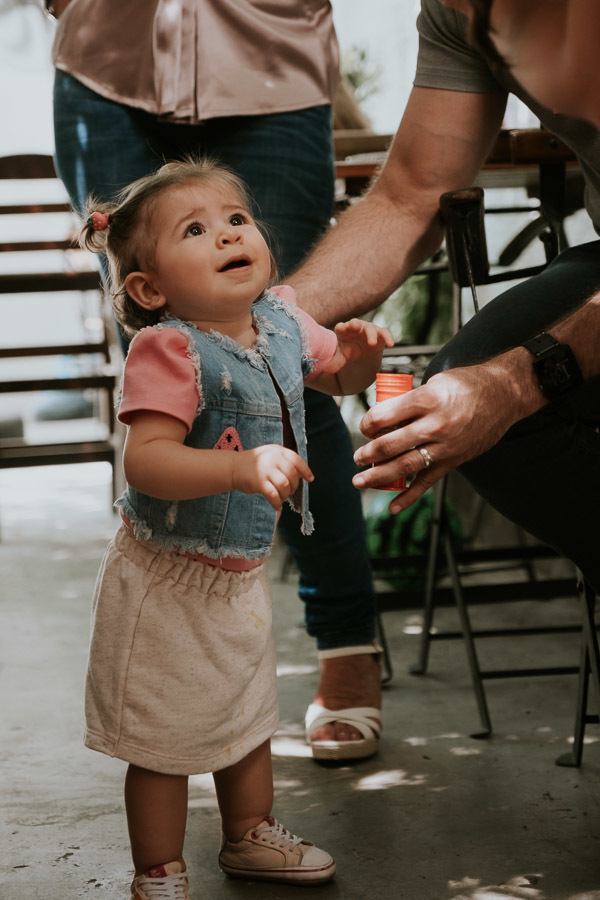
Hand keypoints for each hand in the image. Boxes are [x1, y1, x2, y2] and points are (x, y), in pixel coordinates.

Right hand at [233, 445, 312, 510]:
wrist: (233, 467)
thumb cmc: (254, 463)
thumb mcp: (270, 456)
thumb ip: (284, 462)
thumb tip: (301, 475)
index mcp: (278, 451)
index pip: (296, 460)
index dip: (305, 470)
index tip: (310, 479)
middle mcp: (273, 458)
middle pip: (292, 475)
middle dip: (294, 486)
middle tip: (289, 491)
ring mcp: (265, 470)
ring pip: (284, 485)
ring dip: (286, 494)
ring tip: (282, 497)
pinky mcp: (259, 482)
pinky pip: (273, 495)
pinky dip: (277, 503)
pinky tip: (277, 506)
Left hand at [324, 319, 393, 373]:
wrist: (361, 354)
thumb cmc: (348, 351)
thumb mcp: (341, 357)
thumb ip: (336, 362)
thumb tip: (328, 369)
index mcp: (344, 331)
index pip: (341, 327)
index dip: (341, 327)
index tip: (340, 329)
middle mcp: (356, 328)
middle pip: (356, 323)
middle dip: (355, 324)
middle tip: (355, 326)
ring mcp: (368, 330)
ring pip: (371, 328)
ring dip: (371, 335)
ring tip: (372, 343)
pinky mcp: (379, 335)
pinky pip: (384, 333)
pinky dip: (388, 337)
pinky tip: (390, 344)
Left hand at [352, 358, 535, 512]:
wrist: (504, 395)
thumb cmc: (467, 384)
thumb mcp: (434, 383)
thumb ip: (410, 401)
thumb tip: (383, 417)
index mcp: (426, 400)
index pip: (383, 416)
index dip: (367, 424)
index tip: (365, 427)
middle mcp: (435, 425)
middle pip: (390, 444)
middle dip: (368, 454)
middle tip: (357, 458)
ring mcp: (445, 446)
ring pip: (405, 465)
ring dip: (378, 476)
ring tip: (360, 481)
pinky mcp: (454, 460)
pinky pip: (428, 481)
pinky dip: (409, 496)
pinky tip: (393, 506)